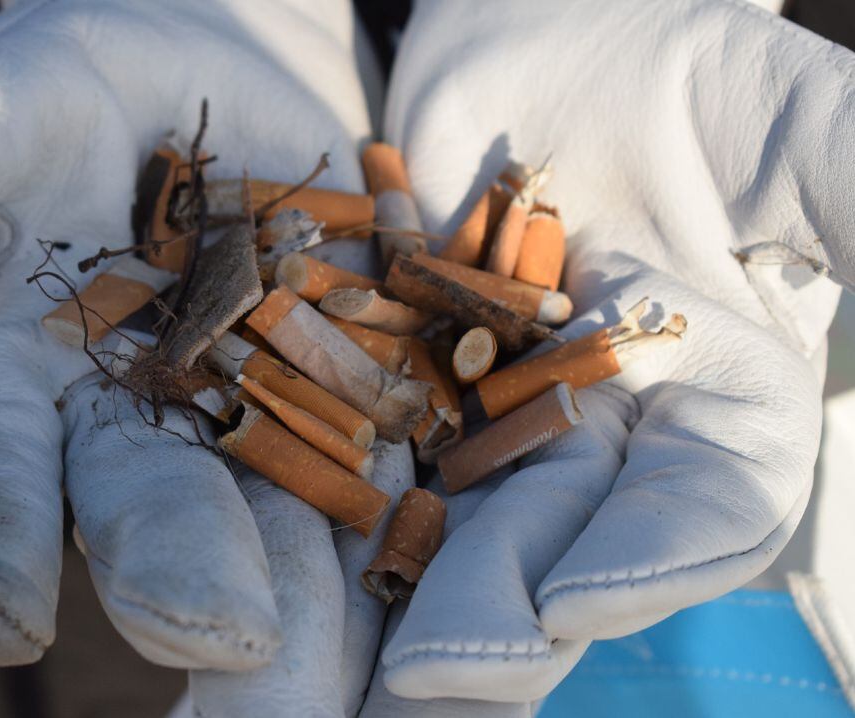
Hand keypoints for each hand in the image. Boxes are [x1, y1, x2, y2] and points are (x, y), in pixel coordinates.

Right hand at [0, 0, 394, 688]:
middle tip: (227, 640)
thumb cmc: (74, 89)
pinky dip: (442, 507)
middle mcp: (140, 439)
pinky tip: (481, 565)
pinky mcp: (373, 393)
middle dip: (184, 577)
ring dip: (330, 592)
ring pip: (292, 520)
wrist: (217, 60)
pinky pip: (408, 454)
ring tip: (366, 673)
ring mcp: (266, 425)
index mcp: (21, 399)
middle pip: (154, 520)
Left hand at [363, 0, 852, 705]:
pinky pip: (358, 437)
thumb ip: (842, 196)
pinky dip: (322, 491)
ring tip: (347, 679)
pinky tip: (276, 557)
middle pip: (559, 539)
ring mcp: (490, 408)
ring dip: (403, 595)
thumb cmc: (670, 68)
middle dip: (501, 611)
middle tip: (436, 682)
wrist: (533, 33)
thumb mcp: (774, 124)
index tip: (578, 604)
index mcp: (712, 402)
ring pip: (451, 519)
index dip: (650, 560)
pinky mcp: (402, 374)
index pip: (697, 508)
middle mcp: (598, 430)